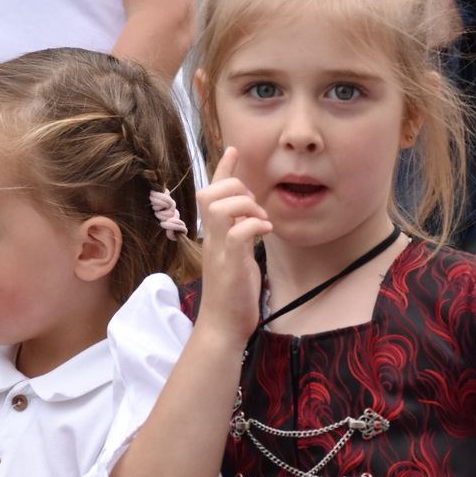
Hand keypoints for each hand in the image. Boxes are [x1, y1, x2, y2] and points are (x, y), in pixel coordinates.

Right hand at [195, 147, 270, 341]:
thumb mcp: (238, 257)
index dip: (223, 169)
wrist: (224, 327)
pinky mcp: (230, 266)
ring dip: (244, 205)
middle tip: (255, 206)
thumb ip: (241, 235)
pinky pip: (238, 233)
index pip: (211, 193)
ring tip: (260, 220)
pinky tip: (266, 233)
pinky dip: (254, 226)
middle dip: (234, 187)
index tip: (234, 150)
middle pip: (209, 192)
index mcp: (214, 235)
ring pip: (219, 207)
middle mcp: (211, 239)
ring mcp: (218, 251)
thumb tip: (253, 218)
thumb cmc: (233, 294)